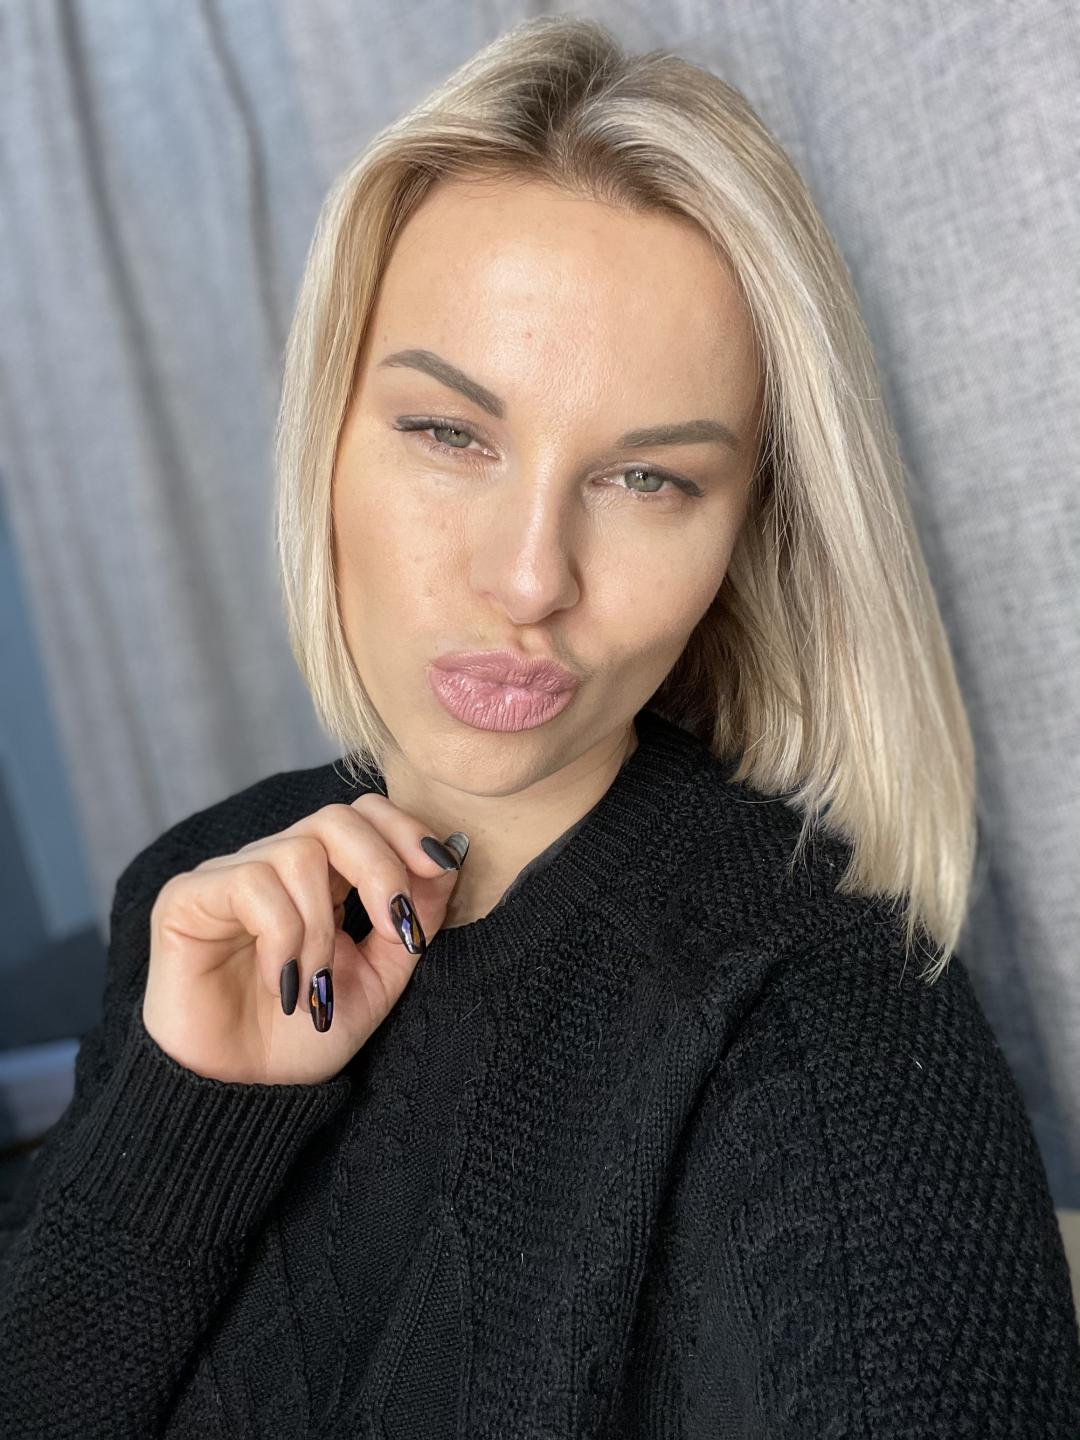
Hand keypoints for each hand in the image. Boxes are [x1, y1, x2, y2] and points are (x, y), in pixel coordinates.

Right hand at [141, 794, 464, 1085]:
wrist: (243, 1099)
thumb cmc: (303, 1040)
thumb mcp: (378, 979)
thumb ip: (412, 919)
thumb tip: (448, 857)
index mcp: (322, 880)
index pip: (364, 814)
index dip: (405, 830)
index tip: (440, 869)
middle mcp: (274, 866)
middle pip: (337, 818)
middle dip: (381, 869)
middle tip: (393, 929)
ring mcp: (227, 877)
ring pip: (299, 852)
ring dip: (323, 928)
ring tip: (315, 984)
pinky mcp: (185, 897)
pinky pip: (253, 883)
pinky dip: (283, 937)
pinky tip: (279, 982)